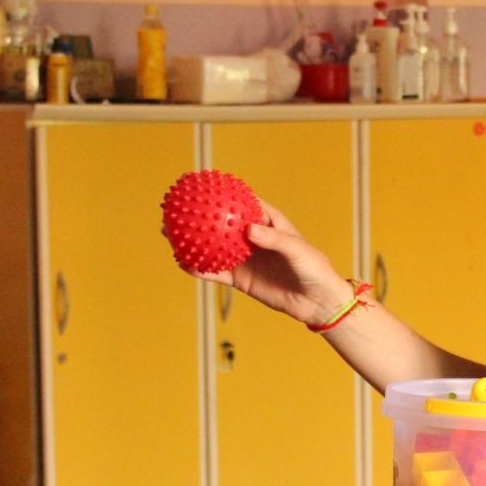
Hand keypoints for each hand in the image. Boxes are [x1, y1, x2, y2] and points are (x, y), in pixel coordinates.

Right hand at [178, 200, 353, 325]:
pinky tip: (183, 263)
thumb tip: (249, 229)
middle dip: (199, 215)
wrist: (316, 302)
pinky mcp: (240, 279)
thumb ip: (274, 239)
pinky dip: (199, 268)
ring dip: (192, 240)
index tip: (203, 183)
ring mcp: (244, 258)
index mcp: (267, 221)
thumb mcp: (297, 250)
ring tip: (170, 234)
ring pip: (212, 246)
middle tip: (177, 208)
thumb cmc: (313, 268)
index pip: (242, 201)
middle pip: (220, 222)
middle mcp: (252, 237)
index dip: (224, 191)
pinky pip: (215, 271)